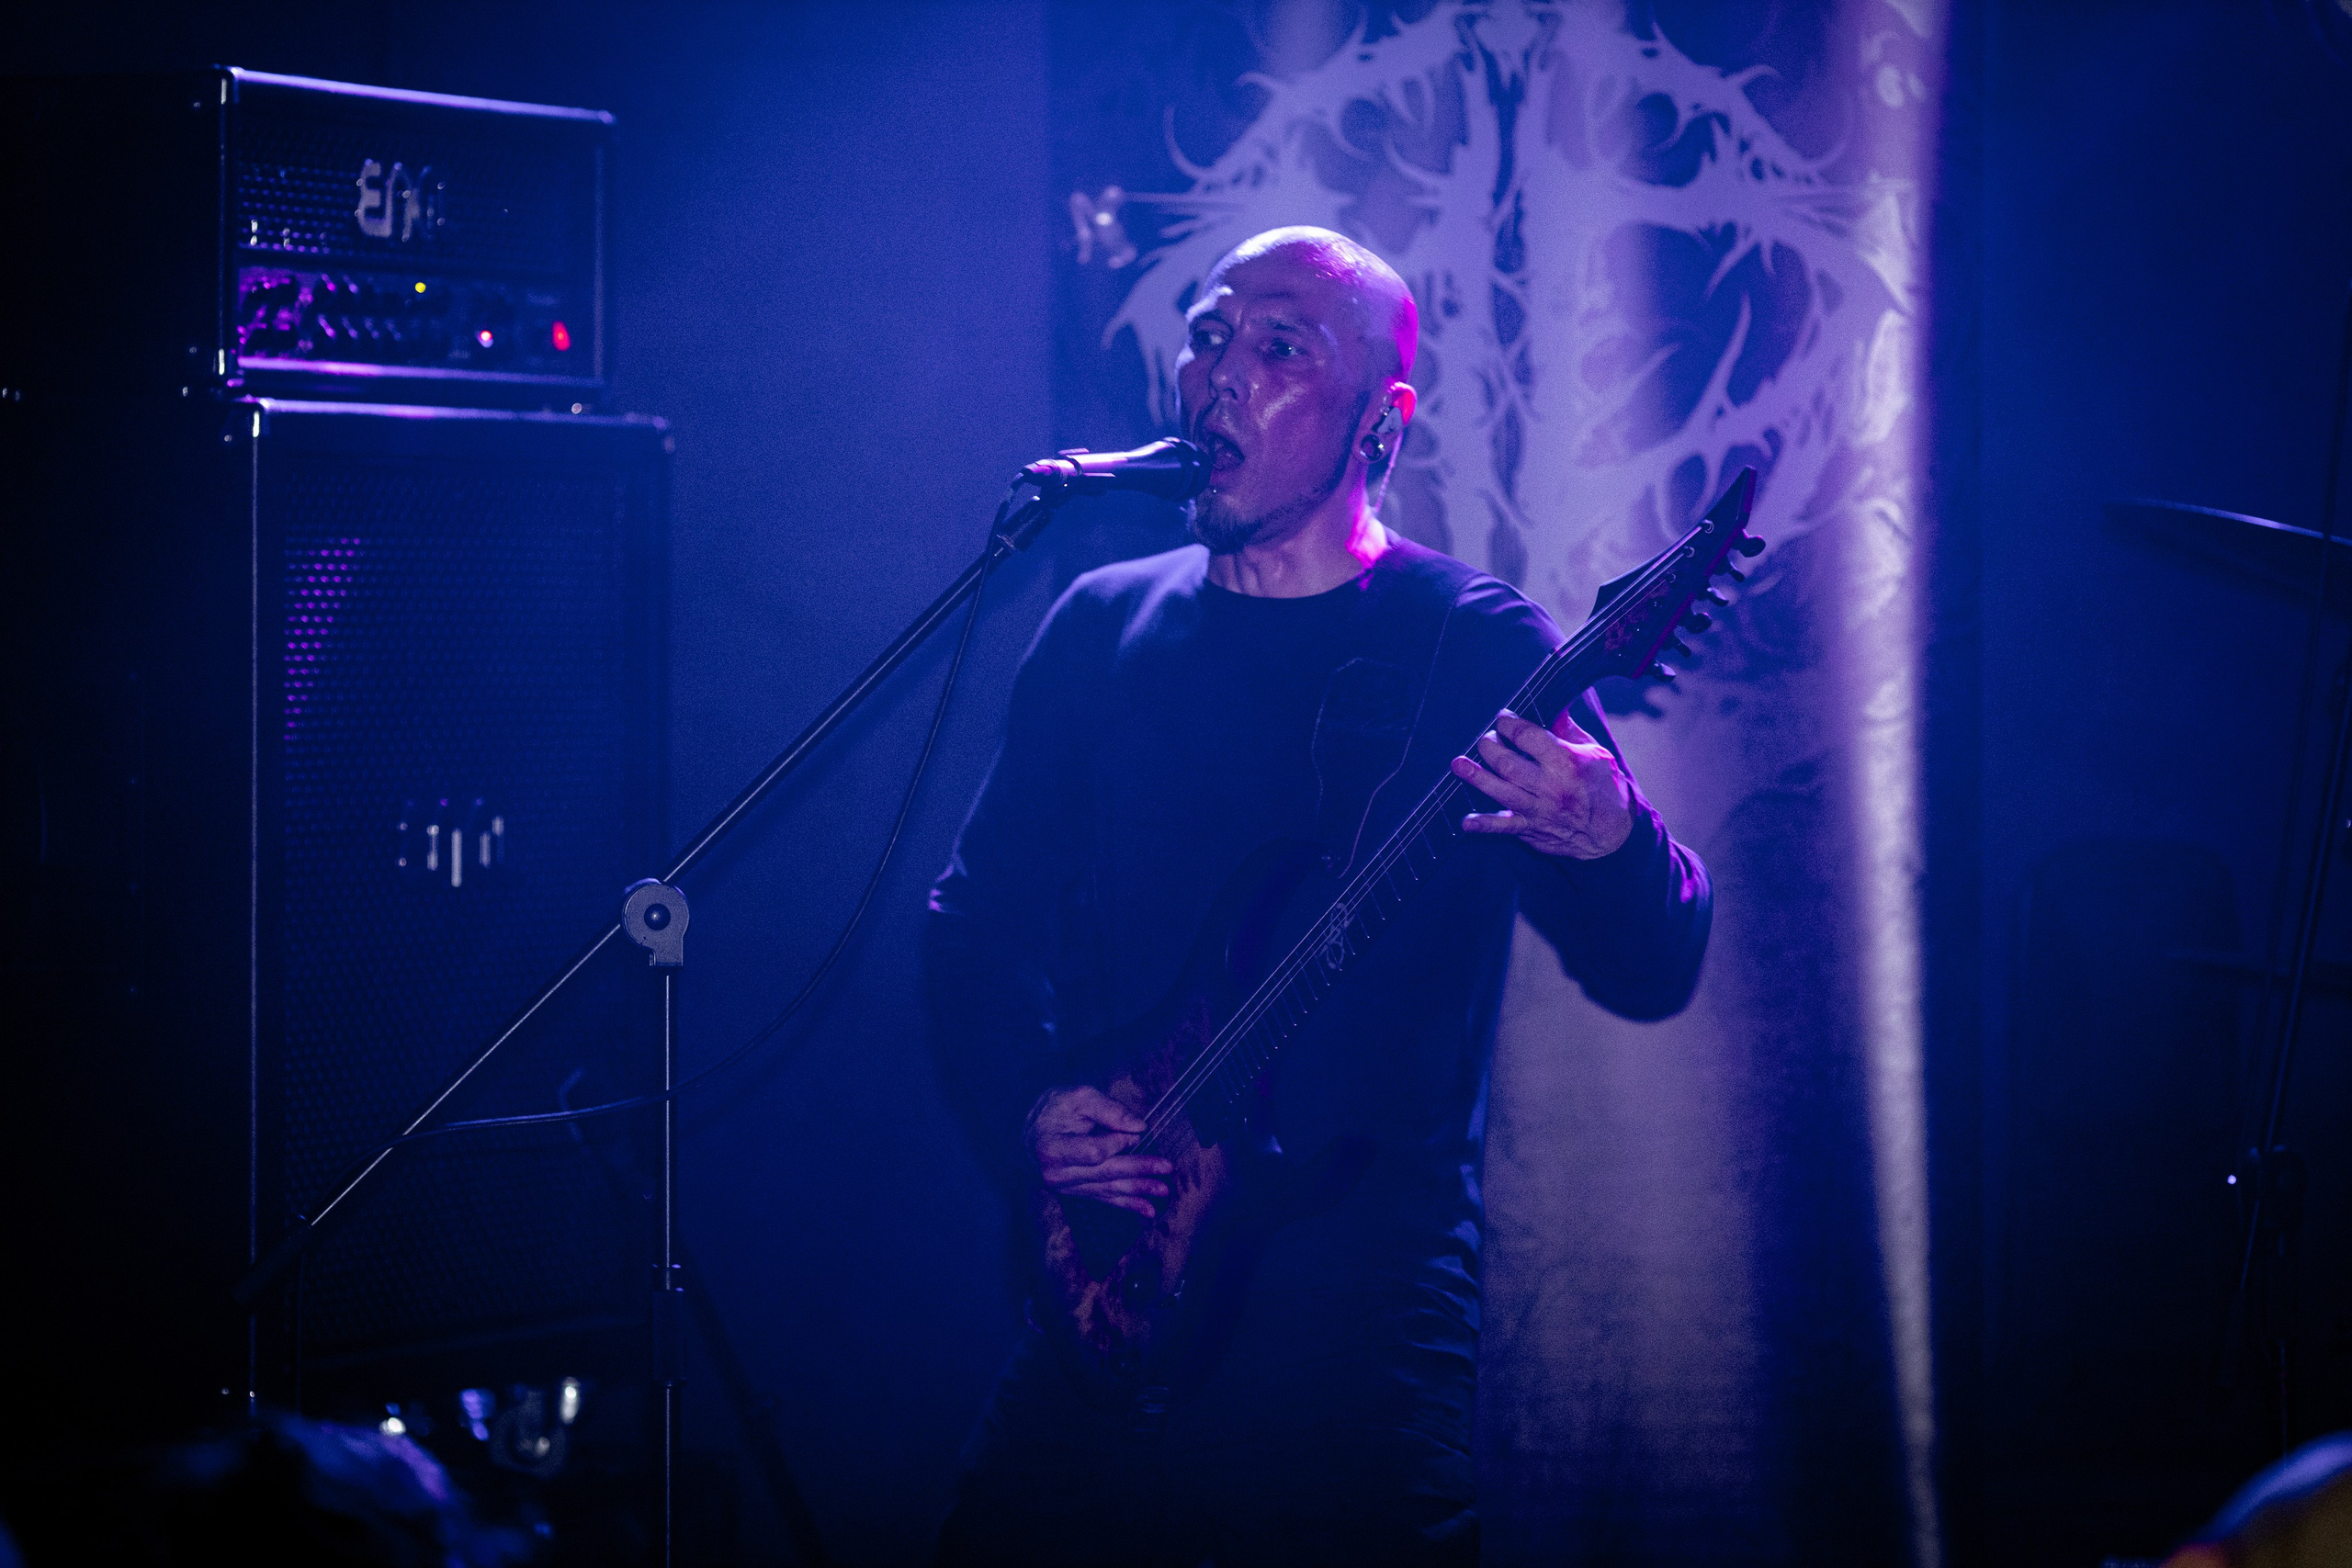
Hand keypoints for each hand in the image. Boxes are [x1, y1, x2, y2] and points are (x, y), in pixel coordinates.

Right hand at [1026, 1085, 1172, 1218]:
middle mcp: (1057, 1174)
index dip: (1117, 1143)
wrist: (1028, 1132)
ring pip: (1108, 1189)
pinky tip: (1147, 1210)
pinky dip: (1127, 1205)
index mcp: (1052, 1149)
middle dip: (1138, 1170)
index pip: (1093, 1151)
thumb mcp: (1076, 1097)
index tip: (1135, 1134)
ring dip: (1138, 1191)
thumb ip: (1108, 1110)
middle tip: (1165, 1168)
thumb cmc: (1052, 1110)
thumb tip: (1139, 1128)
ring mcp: (1065, 1187)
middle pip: (1105, 1173)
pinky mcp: (1075, 1192)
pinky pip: (1104, 1199)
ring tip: (1163, 1189)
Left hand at [1450, 709, 1633, 859]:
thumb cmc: (1605, 787)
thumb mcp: (1595, 752)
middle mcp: (1551, 786)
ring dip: (1476, 777)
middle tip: (1486, 740)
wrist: (1615, 833)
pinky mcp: (1532, 829)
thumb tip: (1554, 706)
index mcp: (1567, 761)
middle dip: (1490, 747)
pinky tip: (1466, 822)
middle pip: (1508, 763)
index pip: (1528, 736)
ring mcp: (1539, 809)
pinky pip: (1504, 827)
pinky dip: (1484, 825)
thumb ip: (1569, 731)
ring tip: (1458, 764)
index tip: (1502, 719)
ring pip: (1501, 790)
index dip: (1509, 724)